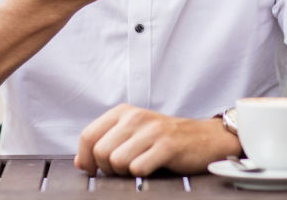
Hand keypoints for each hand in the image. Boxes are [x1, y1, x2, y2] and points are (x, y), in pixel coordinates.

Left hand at [74, 104, 241, 176]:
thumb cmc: (166, 138)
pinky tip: (152, 168)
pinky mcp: (167, 145)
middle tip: (123, 169)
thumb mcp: (133, 134)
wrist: (206, 138)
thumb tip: (81, 162)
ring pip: (117, 161)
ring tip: (139, 167)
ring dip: (125, 173)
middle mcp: (135, 117)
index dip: (86, 158)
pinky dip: (142, 175)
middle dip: (108, 169)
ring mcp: (152, 130)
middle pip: (100, 152)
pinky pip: (139, 168)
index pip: (88, 135)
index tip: (94, 169)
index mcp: (123, 112)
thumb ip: (105, 143)